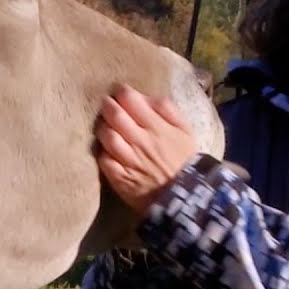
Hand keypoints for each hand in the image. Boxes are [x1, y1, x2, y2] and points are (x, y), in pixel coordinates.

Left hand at [96, 84, 200, 212]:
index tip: (120, 91)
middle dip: (107, 105)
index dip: (122, 92)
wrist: (186, 197)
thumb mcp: (185, 129)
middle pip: (115, 116)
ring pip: (106, 137)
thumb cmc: (185, 159)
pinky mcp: (121, 179)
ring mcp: (129, 161)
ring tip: (104, 125)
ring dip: (102, 127)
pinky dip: (102, 152)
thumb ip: (167, 109)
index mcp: (157, 127)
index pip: (131, 101)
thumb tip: (145, 96)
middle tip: (106, 103)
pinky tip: (105, 148)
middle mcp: (141, 142)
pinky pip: (104, 160)